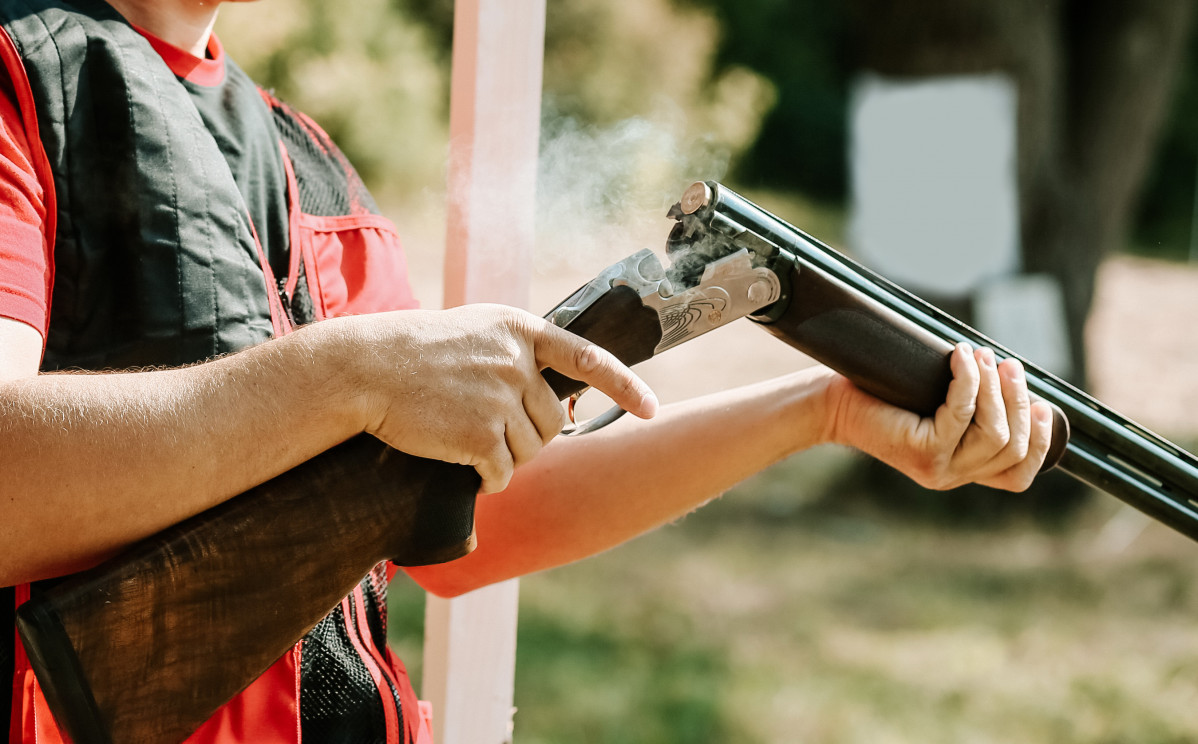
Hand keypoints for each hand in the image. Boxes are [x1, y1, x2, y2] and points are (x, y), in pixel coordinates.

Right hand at [331, 304, 656, 492]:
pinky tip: (463, 466)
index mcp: (520, 330)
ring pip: (529, 450)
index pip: (588, 359)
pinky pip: (501, 473)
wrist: (364, 368)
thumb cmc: (414, 352)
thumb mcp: (474, 332)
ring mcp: (500, 398)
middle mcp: (518, 361)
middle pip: (552, 420)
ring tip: (466, 438)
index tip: (651, 409)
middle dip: (529, 435)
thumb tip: (552, 400)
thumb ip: (515, 354)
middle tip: (490, 431)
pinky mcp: (479, 435)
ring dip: (504, 456)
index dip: (625, 386)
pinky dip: (487, 479)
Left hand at [825, 343, 1052, 490]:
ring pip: (994, 433)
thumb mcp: (936, 405)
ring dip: (996, 389)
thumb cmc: (884, 397)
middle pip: (1012, 447)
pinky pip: (962, 414)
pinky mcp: (921, 452)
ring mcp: (938, 469)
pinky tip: (961, 357)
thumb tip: (1012, 377)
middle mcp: (952, 477)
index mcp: (961, 471)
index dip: (1040, 442)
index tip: (1041, 406)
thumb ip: (971, 407)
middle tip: (1008, 365)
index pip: (1017, 476)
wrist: (834, 404)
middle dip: (1017, 401)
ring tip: (984, 356)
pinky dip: (969, 381)